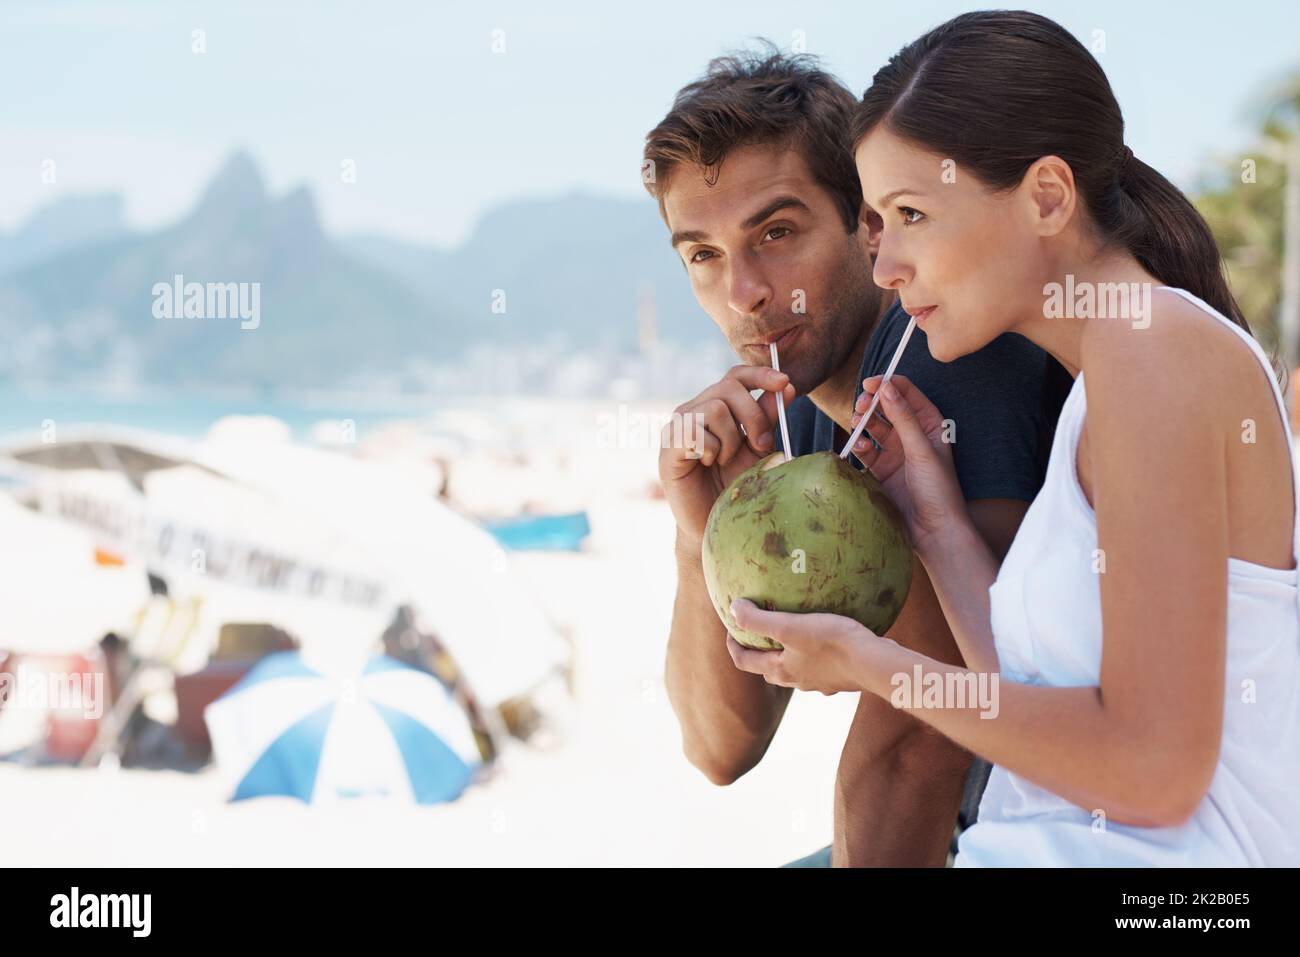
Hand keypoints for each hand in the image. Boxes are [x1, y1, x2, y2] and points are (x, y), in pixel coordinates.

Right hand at [658, 365, 796, 544]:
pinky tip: (707, 464)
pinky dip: (710, 450)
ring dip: (731, 439)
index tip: (784, 382)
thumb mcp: (759, 449)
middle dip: (754, 416)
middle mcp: (694, 410)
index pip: (735, 376)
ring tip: (725, 461)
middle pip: (728, 388)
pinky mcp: (668, 448)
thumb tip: (786, 386)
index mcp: (715, 407)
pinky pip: (695, 432)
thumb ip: (768, 418)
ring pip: (715, 409)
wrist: (717, 523)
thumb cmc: (737, 486)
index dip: (759, 374)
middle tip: (759, 446)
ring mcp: (677, 427)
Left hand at [725, 598, 898, 694]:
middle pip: (768, 668)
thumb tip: (733, 608)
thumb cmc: (832, 644)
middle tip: (759, 629)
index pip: (744, 661)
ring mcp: (820, 683)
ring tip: (793, 629)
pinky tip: (827, 634)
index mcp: (780, 670)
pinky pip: (821, 664)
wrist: (875, 665)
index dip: (733, 645)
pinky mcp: (840, 678)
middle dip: (759, 650)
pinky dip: (815, 652)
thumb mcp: (791, 626)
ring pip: (795, 668)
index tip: (731, 627)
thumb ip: (759, 619)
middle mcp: (797, 681)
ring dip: (788, 652)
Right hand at [847, 375, 968, 555]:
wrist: (933, 530)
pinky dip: (860, 446)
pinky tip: (858, 448)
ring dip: (863, 422)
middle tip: (861, 404)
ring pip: (874, 427)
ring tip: (856, 423)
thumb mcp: (921, 449)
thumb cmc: (938, 489)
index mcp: (930, 424)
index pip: (907, 393)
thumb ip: (902, 417)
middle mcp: (913, 435)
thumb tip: (886, 387)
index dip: (888, 384)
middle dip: (872, 403)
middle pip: (887, 407)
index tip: (870, 383)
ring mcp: (897, 452)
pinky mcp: (882, 470)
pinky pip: (866, 451)